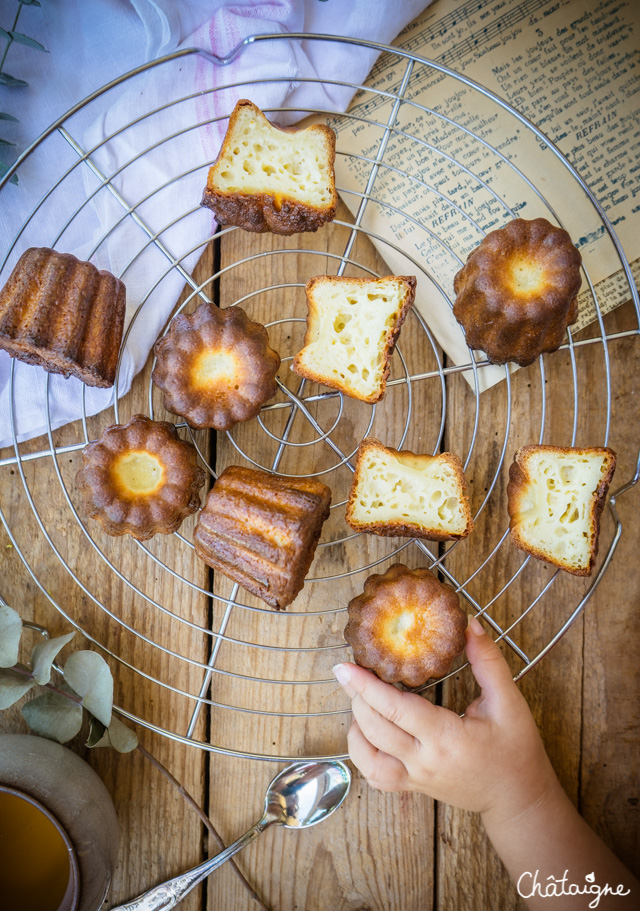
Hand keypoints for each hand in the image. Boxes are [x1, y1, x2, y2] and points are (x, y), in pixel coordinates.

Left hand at [333, 615, 558, 825]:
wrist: (518, 798)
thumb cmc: (516, 750)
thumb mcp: (508, 702)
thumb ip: (488, 661)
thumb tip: (469, 624)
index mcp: (446, 739)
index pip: (394, 710)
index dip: (366, 685)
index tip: (345, 666)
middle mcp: (424, 761)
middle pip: (374, 729)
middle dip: (356, 696)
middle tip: (350, 671)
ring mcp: (415, 778)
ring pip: (367, 758)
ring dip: (355, 725)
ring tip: (360, 699)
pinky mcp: (413, 787)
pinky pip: (375, 777)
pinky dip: (362, 753)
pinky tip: (366, 730)